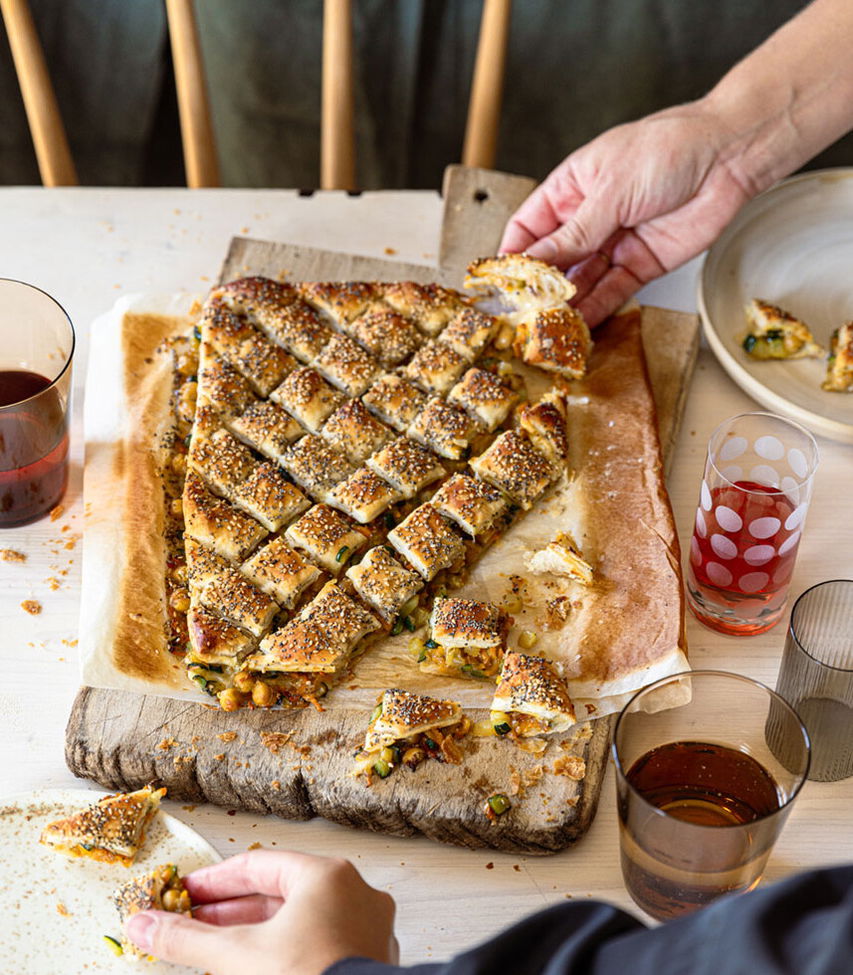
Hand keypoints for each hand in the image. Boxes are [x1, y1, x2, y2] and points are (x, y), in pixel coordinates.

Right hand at [124, 850, 398, 974]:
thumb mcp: (238, 957)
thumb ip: (188, 939)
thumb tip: (145, 925)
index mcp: (328, 876)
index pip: (259, 865)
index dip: (215, 882)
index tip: (185, 894)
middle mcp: (356, 894)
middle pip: (280, 893)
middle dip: (231, 911)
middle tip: (193, 922)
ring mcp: (368, 930)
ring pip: (300, 922)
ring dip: (256, 934)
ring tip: (217, 950)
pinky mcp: (369, 962)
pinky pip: (319, 945)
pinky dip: (285, 952)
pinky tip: (257, 969)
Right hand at [499, 100, 756, 325]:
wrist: (728, 156)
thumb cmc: (667, 150)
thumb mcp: (609, 191)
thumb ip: (573, 235)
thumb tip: (533, 263)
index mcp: (571, 189)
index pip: (528, 228)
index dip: (513, 255)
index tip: (502, 282)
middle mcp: (588, 219)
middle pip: (553, 260)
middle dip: (539, 287)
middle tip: (524, 313)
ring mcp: (614, 243)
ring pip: (581, 280)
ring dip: (566, 303)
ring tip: (549, 325)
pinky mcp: (640, 264)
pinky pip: (612, 291)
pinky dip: (597, 308)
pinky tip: (580, 324)